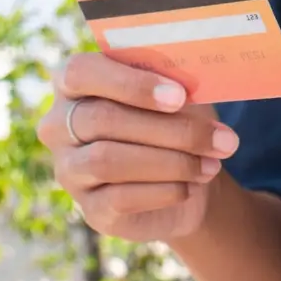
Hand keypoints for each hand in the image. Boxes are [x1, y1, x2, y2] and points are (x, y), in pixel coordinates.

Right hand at [37, 53, 239, 241]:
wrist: (190, 178)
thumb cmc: (178, 121)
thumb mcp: (181, 95)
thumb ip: (176, 83)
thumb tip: (189, 87)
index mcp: (75, 82)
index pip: (81, 72)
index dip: (130, 83)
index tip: (179, 96)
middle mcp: (59, 126)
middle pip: (102, 119)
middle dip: (169, 129)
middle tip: (221, 139)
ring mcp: (70, 170)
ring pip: (108, 160)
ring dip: (171, 162)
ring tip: (211, 164)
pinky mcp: (90, 208)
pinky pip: (120, 198)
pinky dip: (165, 190)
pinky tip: (192, 186)